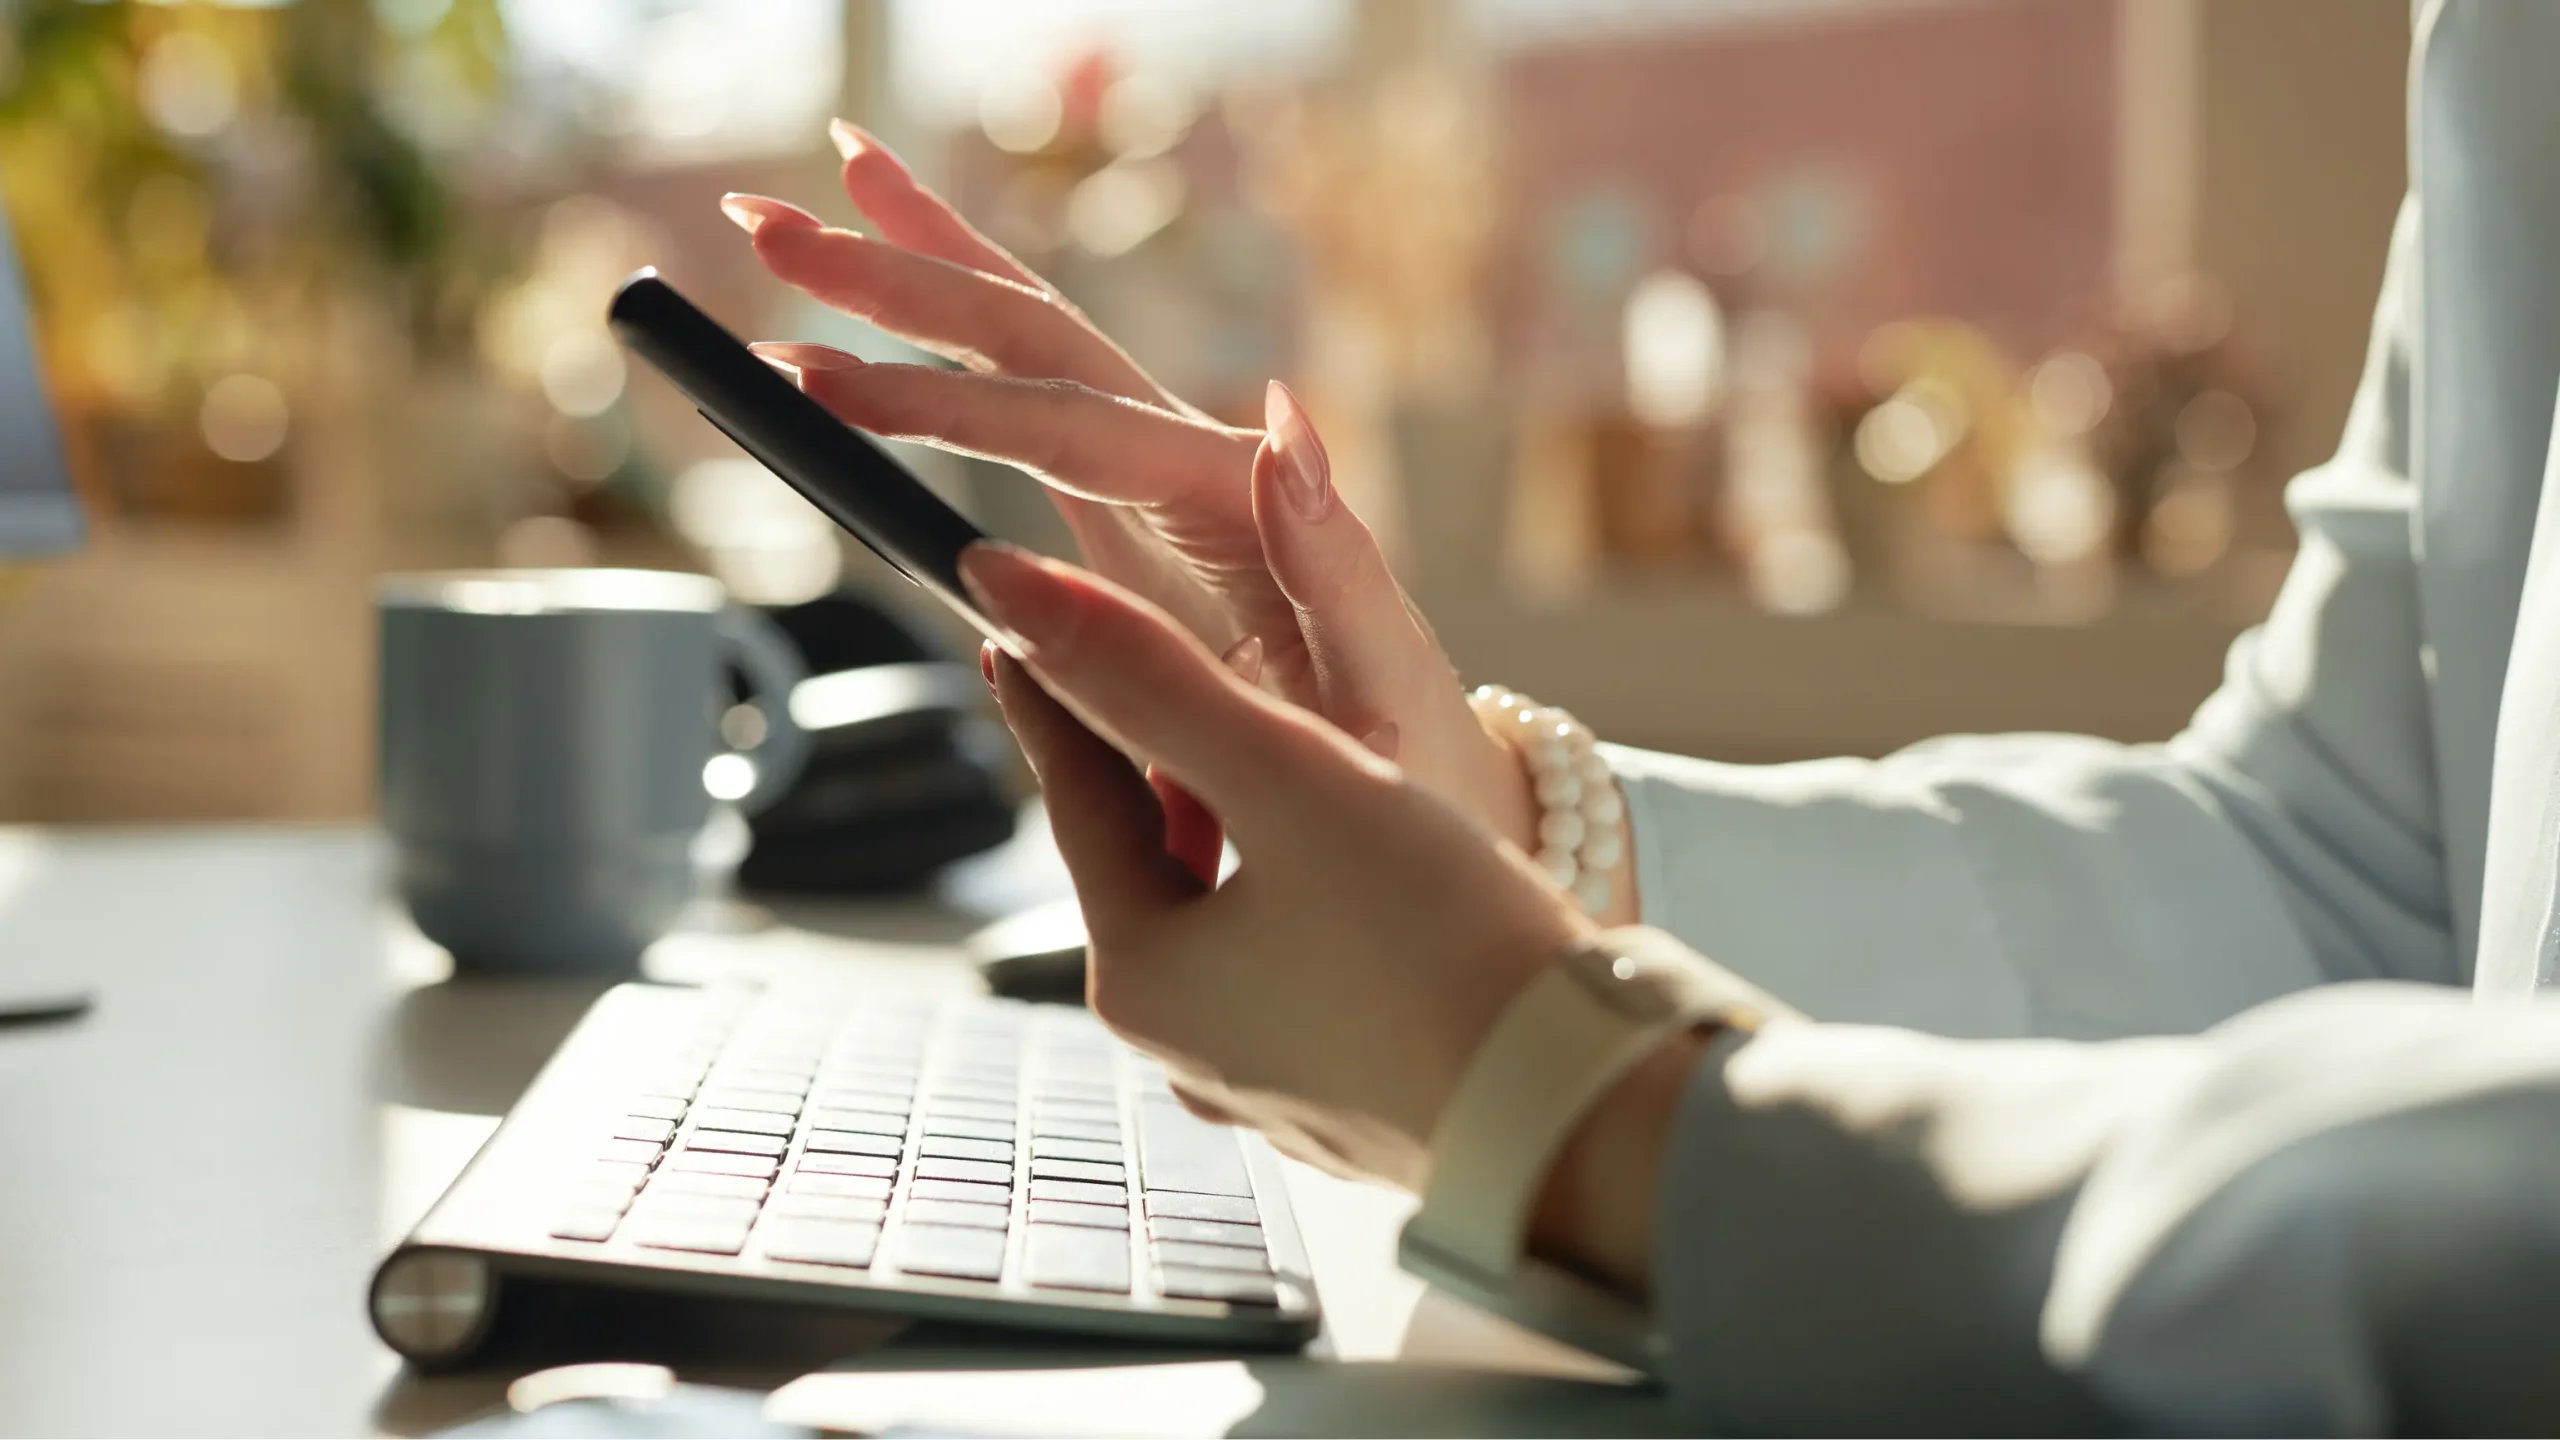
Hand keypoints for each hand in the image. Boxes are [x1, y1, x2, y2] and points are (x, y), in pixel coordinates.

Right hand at [716, 124, 1539, 851]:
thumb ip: (1335, 562)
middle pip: (1036, 338)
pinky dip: (945, 348)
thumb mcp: (1383, 689)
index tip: (824, 383)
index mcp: (1238, 503)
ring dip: (911, 270)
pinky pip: (1025, 409)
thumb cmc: (1404, 764)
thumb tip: (1282, 413)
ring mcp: (1157, 481)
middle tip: (770, 221)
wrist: (1426, 794)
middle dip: (902, 275)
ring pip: (1025, 344)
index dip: (942, 405)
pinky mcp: (1128, 515)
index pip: (1069, 427)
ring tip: (797, 205)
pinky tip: (876, 308)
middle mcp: (1196, 463)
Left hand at [957, 538, 1584, 1186]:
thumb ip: (1148, 677)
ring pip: (1228, 919)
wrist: (1588, 1107)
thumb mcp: (1286, 776)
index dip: (1055, 691)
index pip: (1078, 799)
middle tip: (1155, 675)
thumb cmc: (1439, 943)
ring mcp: (1273, 1085)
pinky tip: (1363, 873)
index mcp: (1143, 976)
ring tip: (1275, 761)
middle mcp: (1187, 1048)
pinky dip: (1307, 901)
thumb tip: (1008, 587)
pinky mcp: (1356, 1099)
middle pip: (1150, 864)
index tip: (1022, 619)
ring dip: (1240, 833)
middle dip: (1157, 765)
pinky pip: (1300, 971)